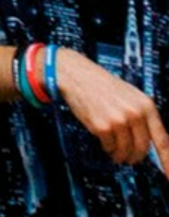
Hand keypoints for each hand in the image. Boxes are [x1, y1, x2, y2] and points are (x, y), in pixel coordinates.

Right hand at [55, 48, 168, 166]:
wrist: (76, 74)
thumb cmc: (103, 85)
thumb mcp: (131, 97)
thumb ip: (144, 118)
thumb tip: (153, 145)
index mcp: (146, 105)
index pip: (163, 141)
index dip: (167, 162)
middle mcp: (135, 113)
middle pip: (143, 149)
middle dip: (136, 157)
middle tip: (130, 157)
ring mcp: (119, 120)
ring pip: (126, 151)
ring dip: (120, 155)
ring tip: (114, 150)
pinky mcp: (103, 126)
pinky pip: (109, 147)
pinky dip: (107, 147)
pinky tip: (104, 140)